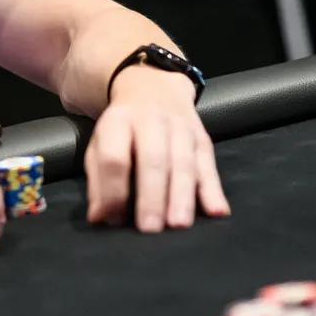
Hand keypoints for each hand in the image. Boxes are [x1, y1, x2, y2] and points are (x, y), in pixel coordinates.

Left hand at [86, 64, 227, 230]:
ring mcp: (180, 127)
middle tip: (150, 228)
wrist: (153, 87)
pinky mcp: (202, 136)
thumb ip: (98, 181)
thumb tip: (100, 218)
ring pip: (184, 162)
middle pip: (153, 159)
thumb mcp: (100, 144)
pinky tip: (217, 210)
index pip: (115, 157)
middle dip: (152, 195)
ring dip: (182, 195)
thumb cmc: (123, 129)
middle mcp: (151, 121)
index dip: (114, 189)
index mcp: (118, 122)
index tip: (115, 219)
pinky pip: (209, 163)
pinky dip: (213, 189)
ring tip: (179, 224)